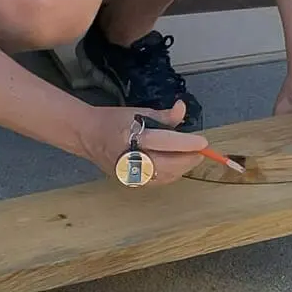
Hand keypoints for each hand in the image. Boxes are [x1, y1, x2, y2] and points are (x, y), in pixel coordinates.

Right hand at [80, 100, 206, 184]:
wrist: (88, 136)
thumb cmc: (114, 121)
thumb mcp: (139, 112)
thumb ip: (163, 116)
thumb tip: (182, 109)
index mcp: (131, 136)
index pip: (165, 142)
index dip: (186, 143)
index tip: (202, 142)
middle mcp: (129, 157)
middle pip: (167, 164)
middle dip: (188, 159)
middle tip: (201, 152)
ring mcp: (128, 172)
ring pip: (163, 176)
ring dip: (182, 168)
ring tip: (191, 158)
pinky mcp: (129, 181)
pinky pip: (156, 182)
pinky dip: (170, 175)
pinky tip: (177, 167)